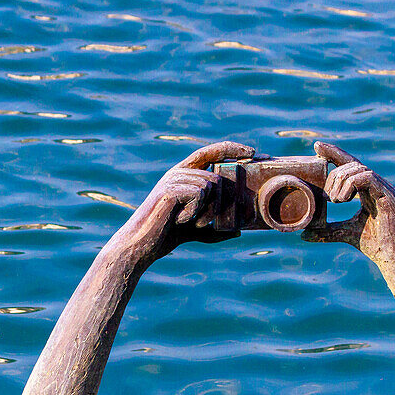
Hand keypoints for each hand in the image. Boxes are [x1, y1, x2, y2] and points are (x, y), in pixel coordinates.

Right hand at [122, 140, 254, 259]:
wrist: (141, 245)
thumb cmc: (164, 236)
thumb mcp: (194, 231)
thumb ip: (214, 228)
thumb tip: (238, 231)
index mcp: (184, 176)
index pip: (211, 152)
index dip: (232, 149)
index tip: (254, 152)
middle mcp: (178, 172)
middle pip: (217, 177)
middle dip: (218, 203)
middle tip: (198, 221)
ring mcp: (173, 178)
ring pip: (210, 185)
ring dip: (205, 210)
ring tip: (185, 221)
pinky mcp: (170, 188)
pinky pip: (200, 194)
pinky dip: (195, 212)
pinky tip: (179, 219)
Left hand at [303, 141, 394, 263]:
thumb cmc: (377, 247)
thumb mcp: (346, 234)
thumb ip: (327, 231)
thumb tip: (304, 234)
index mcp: (369, 190)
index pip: (351, 165)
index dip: (334, 153)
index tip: (316, 146)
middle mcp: (378, 186)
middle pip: (352, 164)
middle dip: (334, 175)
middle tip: (328, 196)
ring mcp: (386, 190)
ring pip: (359, 168)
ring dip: (341, 181)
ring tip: (335, 201)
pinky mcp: (390, 197)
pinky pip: (368, 177)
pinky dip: (351, 185)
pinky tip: (343, 200)